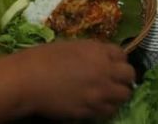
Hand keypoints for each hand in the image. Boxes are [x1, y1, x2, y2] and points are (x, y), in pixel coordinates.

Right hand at [16, 40, 134, 119]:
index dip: (117, 59)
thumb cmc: (43, 58)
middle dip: (124, 77)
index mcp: (97, 51)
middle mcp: (104, 71)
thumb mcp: (71, 46)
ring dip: (118, 93)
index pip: (122, 54)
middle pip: (129, 75)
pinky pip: (109, 111)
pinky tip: (96, 104)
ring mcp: (99, 93)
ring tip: (107, 94)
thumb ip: (91, 52)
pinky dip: (106, 108)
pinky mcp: (91, 111)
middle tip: (114, 80)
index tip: (111, 63)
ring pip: (124, 96)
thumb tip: (101, 58)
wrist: (28, 81)